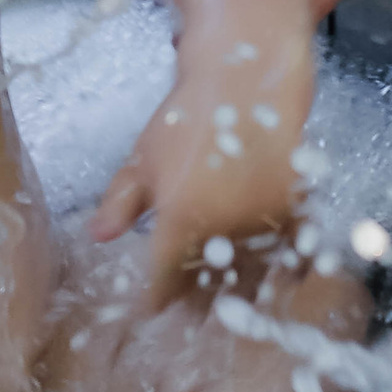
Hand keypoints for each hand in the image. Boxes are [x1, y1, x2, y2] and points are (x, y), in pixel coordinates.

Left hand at [89, 87, 302, 305]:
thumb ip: (120, 203)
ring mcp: (262, 223)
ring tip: (222, 299)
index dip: (156, 300)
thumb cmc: (186, 119)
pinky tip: (262, 272)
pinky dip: (272, 269)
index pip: (164, 285)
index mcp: (179, 219)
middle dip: (194, 302)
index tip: (152, 307)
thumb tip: (98, 238)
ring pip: (247, 279)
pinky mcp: (293, 212)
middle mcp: (223, 230)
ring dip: (233, 291)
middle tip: (186, 309)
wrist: (245, 82)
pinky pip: (283, 257)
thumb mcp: (143, 158)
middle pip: (205, 289)